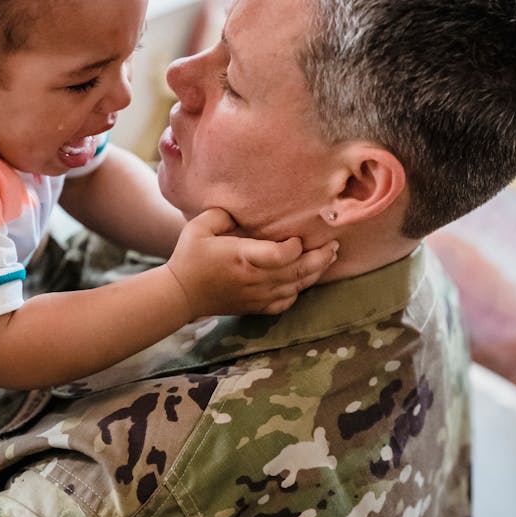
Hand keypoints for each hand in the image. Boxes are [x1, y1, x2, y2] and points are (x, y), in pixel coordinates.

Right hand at [166, 207, 338, 317]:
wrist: (181, 294)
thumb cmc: (190, 257)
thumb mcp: (199, 227)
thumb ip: (223, 214)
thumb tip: (243, 209)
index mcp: (242, 257)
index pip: (280, 255)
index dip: (295, 246)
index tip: (298, 237)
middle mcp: (254, 278)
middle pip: (297, 271)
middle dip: (320, 257)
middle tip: (334, 245)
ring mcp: (257, 295)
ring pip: (296, 287)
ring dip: (316, 273)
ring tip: (329, 258)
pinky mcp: (256, 307)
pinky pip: (286, 302)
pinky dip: (298, 292)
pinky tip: (305, 281)